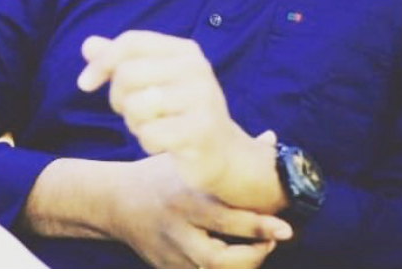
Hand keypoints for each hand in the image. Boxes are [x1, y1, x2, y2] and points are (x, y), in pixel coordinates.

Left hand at [77, 31, 287, 212]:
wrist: (224, 154)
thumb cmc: (181, 114)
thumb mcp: (153, 82)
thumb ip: (122, 62)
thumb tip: (88, 45)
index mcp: (185, 50)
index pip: (131, 41)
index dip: (102, 62)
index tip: (85, 84)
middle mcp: (196, 68)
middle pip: (128, 74)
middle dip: (119, 99)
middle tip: (134, 113)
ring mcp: (201, 98)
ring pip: (136, 105)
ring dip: (135, 123)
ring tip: (154, 126)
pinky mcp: (200, 130)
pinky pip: (150, 134)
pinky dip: (149, 143)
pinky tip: (166, 144)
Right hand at [108, 152, 291, 267]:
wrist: (116, 201)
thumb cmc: (159, 174)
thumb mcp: (189, 159)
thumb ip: (231, 154)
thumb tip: (271, 140)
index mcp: (184, 199)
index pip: (225, 218)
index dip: (258, 225)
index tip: (285, 227)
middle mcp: (177, 230)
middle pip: (218, 257)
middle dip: (254, 254)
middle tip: (274, 238)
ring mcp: (171, 255)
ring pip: (211, 274)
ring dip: (243, 268)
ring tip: (260, 249)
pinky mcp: (167, 270)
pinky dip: (224, 272)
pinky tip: (240, 260)